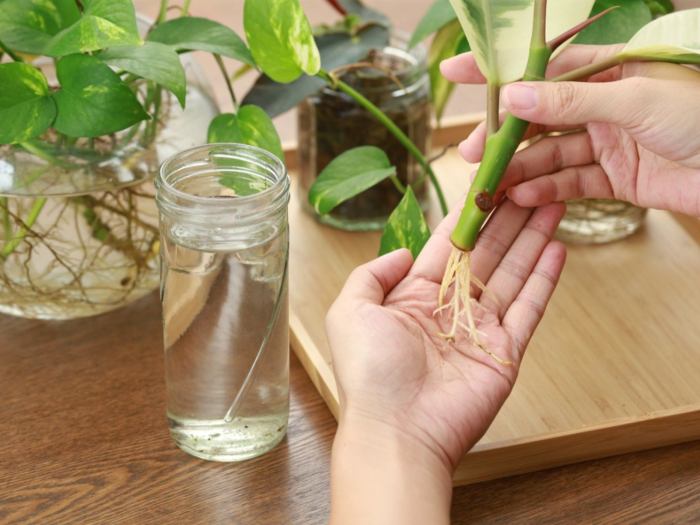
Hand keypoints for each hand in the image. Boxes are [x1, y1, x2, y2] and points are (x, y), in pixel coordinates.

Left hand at [326, 201, 565, 524]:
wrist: (398, 430)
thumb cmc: (369, 373)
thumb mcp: (351, 310)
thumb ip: (372, 274)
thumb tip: (405, 251)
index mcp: (414, 296)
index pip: (449, 245)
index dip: (469, 214)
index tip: (488, 184)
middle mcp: (449, 308)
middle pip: (486, 253)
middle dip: (508, 218)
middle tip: (529, 183)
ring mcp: (480, 329)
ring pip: (512, 273)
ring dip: (531, 238)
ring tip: (552, 202)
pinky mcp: (506, 351)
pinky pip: (529, 308)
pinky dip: (544, 278)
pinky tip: (555, 247)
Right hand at [441, 45, 699, 216]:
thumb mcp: (634, 100)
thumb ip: (572, 100)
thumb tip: (513, 94)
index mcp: (611, 71)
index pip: (544, 67)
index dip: (500, 70)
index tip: (458, 72)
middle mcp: (604, 105)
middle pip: (541, 118)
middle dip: (505, 135)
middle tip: (473, 151)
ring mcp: (608, 142)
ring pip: (552, 154)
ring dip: (521, 169)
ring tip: (492, 184)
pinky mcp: (615, 178)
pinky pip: (572, 182)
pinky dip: (547, 191)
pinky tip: (523, 197)